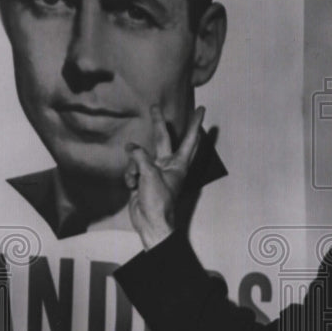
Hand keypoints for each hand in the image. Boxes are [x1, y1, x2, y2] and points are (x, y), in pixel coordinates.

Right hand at [125, 105, 204, 248]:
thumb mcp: (150, 174)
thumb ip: (140, 157)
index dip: (194, 123)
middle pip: (162, 139)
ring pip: (140, 156)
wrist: (150, 223)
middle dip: (157, 124)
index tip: (201, 110)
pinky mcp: (142, 179)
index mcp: (178, 164)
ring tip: (136, 179)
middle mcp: (168, 165)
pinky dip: (130, 176)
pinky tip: (132, 187)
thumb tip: (131, 148)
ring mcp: (155, 171)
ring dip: (134, 166)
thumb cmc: (158, 201)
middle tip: (155, 107)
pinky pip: (132, 169)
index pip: (189, 139)